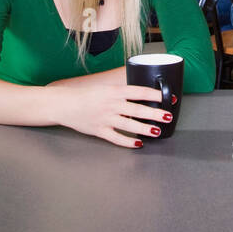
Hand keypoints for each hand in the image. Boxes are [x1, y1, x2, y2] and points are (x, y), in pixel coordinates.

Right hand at [54, 84, 174, 147]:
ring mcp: (106, 119)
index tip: (167, 97)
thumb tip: (143, 94)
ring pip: (130, 125)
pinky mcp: (100, 131)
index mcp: (114, 91)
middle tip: (168, 116)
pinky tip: (138, 143)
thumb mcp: (105, 88)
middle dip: (155, 113)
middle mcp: (111, 104)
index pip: (139, 91)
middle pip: (138, 109)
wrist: (64, 104)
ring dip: (145, 128)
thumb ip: (122, 92)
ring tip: (157, 131)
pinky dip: (128, 142)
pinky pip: (117, 138)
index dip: (155, 94)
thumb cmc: (86, 95)